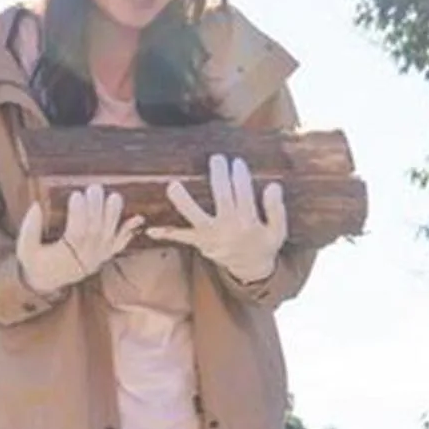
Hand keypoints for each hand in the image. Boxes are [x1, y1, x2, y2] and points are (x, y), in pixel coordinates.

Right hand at [15, 185, 140, 294]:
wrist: (47, 283)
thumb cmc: (35, 262)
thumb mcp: (25, 249)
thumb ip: (29, 229)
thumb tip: (35, 206)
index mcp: (66, 255)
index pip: (76, 233)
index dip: (78, 214)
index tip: (77, 194)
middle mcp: (86, 256)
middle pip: (96, 230)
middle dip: (97, 208)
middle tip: (95, 187)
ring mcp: (98, 256)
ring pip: (110, 235)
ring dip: (114, 215)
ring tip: (115, 196)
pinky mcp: (105, 255)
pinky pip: (120, 244)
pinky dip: (129, 231)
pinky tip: (137, 218)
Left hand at [150, 152, 288, 283]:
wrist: (251, 269)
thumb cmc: (264, 243)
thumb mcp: (278, 230)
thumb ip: (276, 209)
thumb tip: (273, 186)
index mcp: (248, 224)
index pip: (244, 196)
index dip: (240, 178)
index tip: (237, 162)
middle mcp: (228, 229)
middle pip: (222, 199)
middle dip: (219, 177)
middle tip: (217, 158)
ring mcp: (211, 236)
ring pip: (195, 217)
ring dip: (183, 202)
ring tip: (173, 186)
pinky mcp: (200, 242)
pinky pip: (181, 237)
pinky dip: (165, 234)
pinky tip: (150, 230)